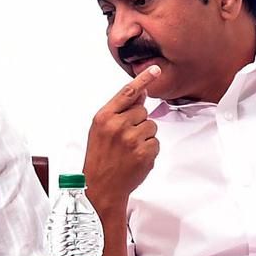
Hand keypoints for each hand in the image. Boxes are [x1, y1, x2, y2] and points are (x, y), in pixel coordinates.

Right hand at [83, 66, 161, 218]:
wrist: (101, 186)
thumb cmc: (100, 157)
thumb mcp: (101, 129)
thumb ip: (120, 110)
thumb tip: (141, 93)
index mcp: (104, 117)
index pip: (128, 92)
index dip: (143, 79)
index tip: (155, 69)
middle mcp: (117, 126)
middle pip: (142, 111)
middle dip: (137, 123)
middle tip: (124, 139)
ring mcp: (131, 140)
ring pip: (151, 126)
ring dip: (144, 136)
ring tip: (129, 149)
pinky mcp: (144, 153)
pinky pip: (156, 142)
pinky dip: (149, 150)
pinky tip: (135, 158)